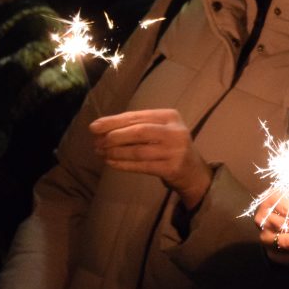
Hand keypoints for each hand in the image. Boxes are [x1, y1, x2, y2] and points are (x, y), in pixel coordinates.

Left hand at [89, 109, 211, 208]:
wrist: (194, 172)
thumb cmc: (170, 147)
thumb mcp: (160, 130)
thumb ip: (137, 126)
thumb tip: (102, 129)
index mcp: (170, 116)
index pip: (137, 117)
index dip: (113, 121)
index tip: (94, 127)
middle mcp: (175, 131)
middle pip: (138, 132)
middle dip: (114, 136)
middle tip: (97, 142)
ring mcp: (175, 150)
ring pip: (138, 150)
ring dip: (116, 152)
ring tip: (101, 153)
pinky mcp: (172, 168)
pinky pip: (142, 166)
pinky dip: (123, 164)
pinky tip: (111, 162)